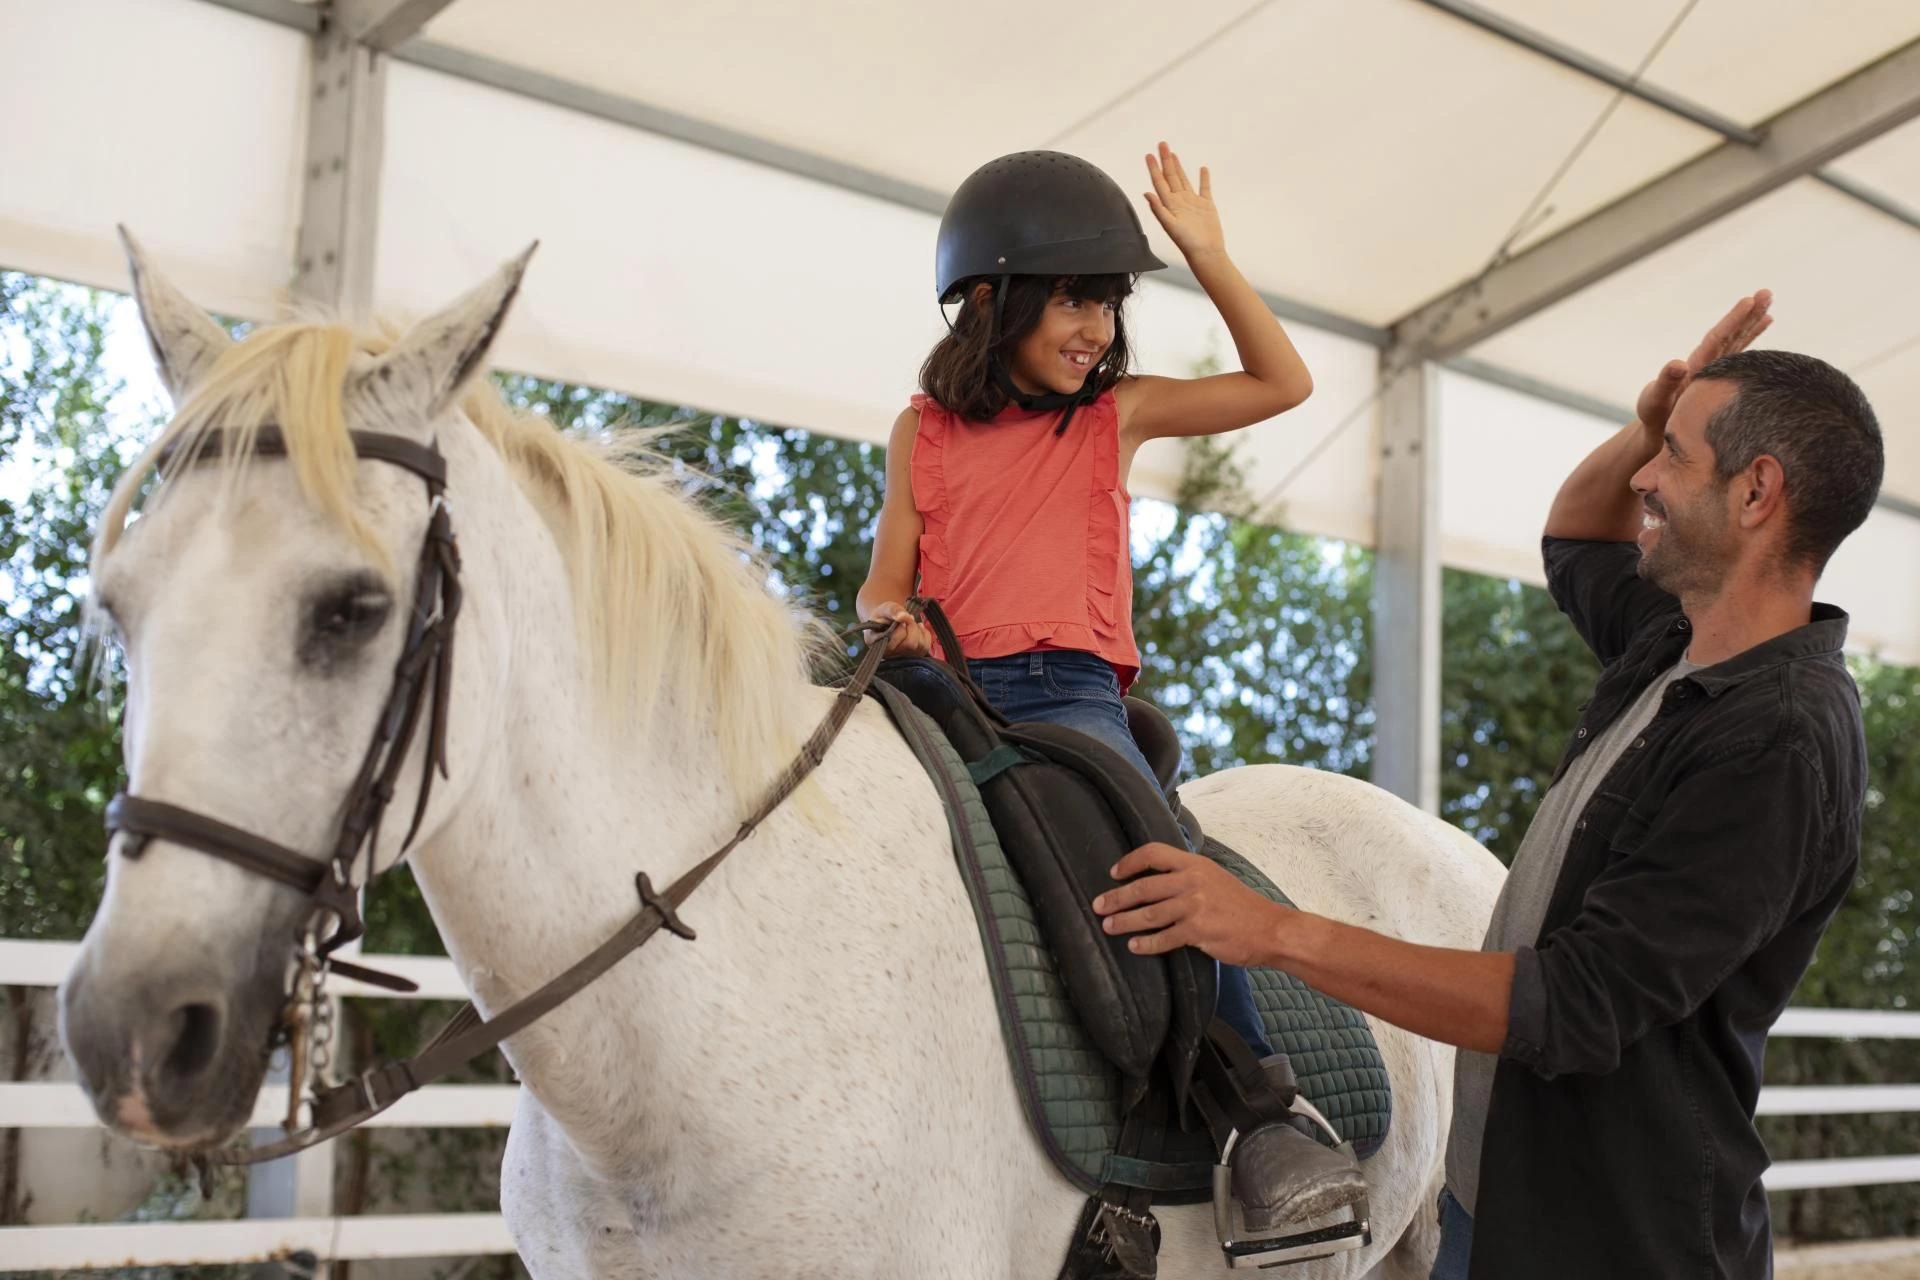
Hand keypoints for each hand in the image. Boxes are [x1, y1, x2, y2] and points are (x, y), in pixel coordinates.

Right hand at [869, 602, 931, 656]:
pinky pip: (926, 646)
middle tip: (906, 620)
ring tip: (909, 625)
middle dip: (911, 627)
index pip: (894, 638)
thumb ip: (893, 610)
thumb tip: (904, 616)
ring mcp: (900, 658)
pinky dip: (924, 634)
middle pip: (910, 644)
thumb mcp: (885, 608)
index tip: (898, 619)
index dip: (901, 626)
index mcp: (875, 643)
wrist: (887, 622)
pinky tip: (916, 630)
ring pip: (919, 646)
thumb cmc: (884, 616)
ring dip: (918, 630)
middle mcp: (888, 654)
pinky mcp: (912, 658)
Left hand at [1092, 843, 1287, 966]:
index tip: (1114, 873)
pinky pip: (1163, 938)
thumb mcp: (1215, 878)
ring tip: (1108, 926)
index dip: (1129, 862)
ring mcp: (1194, 906)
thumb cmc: (1242, 907)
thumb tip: (1157, 881)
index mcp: (1195, 864)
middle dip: (1116, 897)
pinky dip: (1146, 944)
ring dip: (1124, 921)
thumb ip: (1188, 876)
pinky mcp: (1198, 931)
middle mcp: (1192, 881)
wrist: (1270, 929)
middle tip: (1098, 906)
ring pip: (1148, 914)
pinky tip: (1134, 946)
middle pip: (1143, 887)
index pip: (1153, 853)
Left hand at [1144, 142, 1224, 263]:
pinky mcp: (1206, 206)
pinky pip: (1204, 188)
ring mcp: (1192, 203)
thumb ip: (1158, 209)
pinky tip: (1202, 169)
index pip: (1159, 182)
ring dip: (1178, 166)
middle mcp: (1179, 201)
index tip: (1149, 155)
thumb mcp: (1170, 225)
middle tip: (1161, 144)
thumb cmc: (1187, 242)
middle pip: (1170, 176)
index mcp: (1170, 205)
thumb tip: (1146, 193)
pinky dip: (1203, 178)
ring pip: (1183, 180)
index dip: (1154, 168)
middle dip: (1165, 160)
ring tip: (1173, 153)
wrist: (1206, 252)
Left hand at [1636, 290, 1772, 434]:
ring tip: (1769, 301)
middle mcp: (1704, 362)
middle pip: (1729, 334)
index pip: (1716, 338)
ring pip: (1737, 339)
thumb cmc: (1653, 418)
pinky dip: (1752, 337)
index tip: (1749, 301)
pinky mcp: (1719, 376)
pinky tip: (1766, 321)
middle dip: (1747, 314)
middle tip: (1766, 292)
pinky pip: (1740, 353)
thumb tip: (1680, 363)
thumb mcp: (1655, 400)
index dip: (1733, 320)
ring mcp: (1713, 368)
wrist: (1655, 431)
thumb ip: (1665, 382)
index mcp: (1693, 365)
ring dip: (1753, 321)